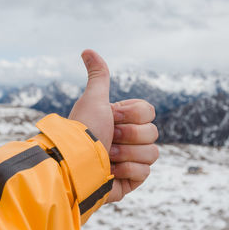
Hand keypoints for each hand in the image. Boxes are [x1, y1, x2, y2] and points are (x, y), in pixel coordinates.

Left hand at [69, 50, 158, 202]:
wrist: (75, 164)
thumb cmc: (84, 130)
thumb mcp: (93, 99)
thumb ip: (99, 76)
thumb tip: (87, 50)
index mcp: (122, 120)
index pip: (149, 112)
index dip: (132, 115)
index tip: (112, 117)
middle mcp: (128, 139)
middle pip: (153, 132)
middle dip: (128, 135)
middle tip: (108, 138)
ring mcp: (131, 159)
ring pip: (152, 153)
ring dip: (126, 154)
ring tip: (107, 156)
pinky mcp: (132, 179)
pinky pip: (145, 172)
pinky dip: (126, 171)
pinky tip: (110, 171)